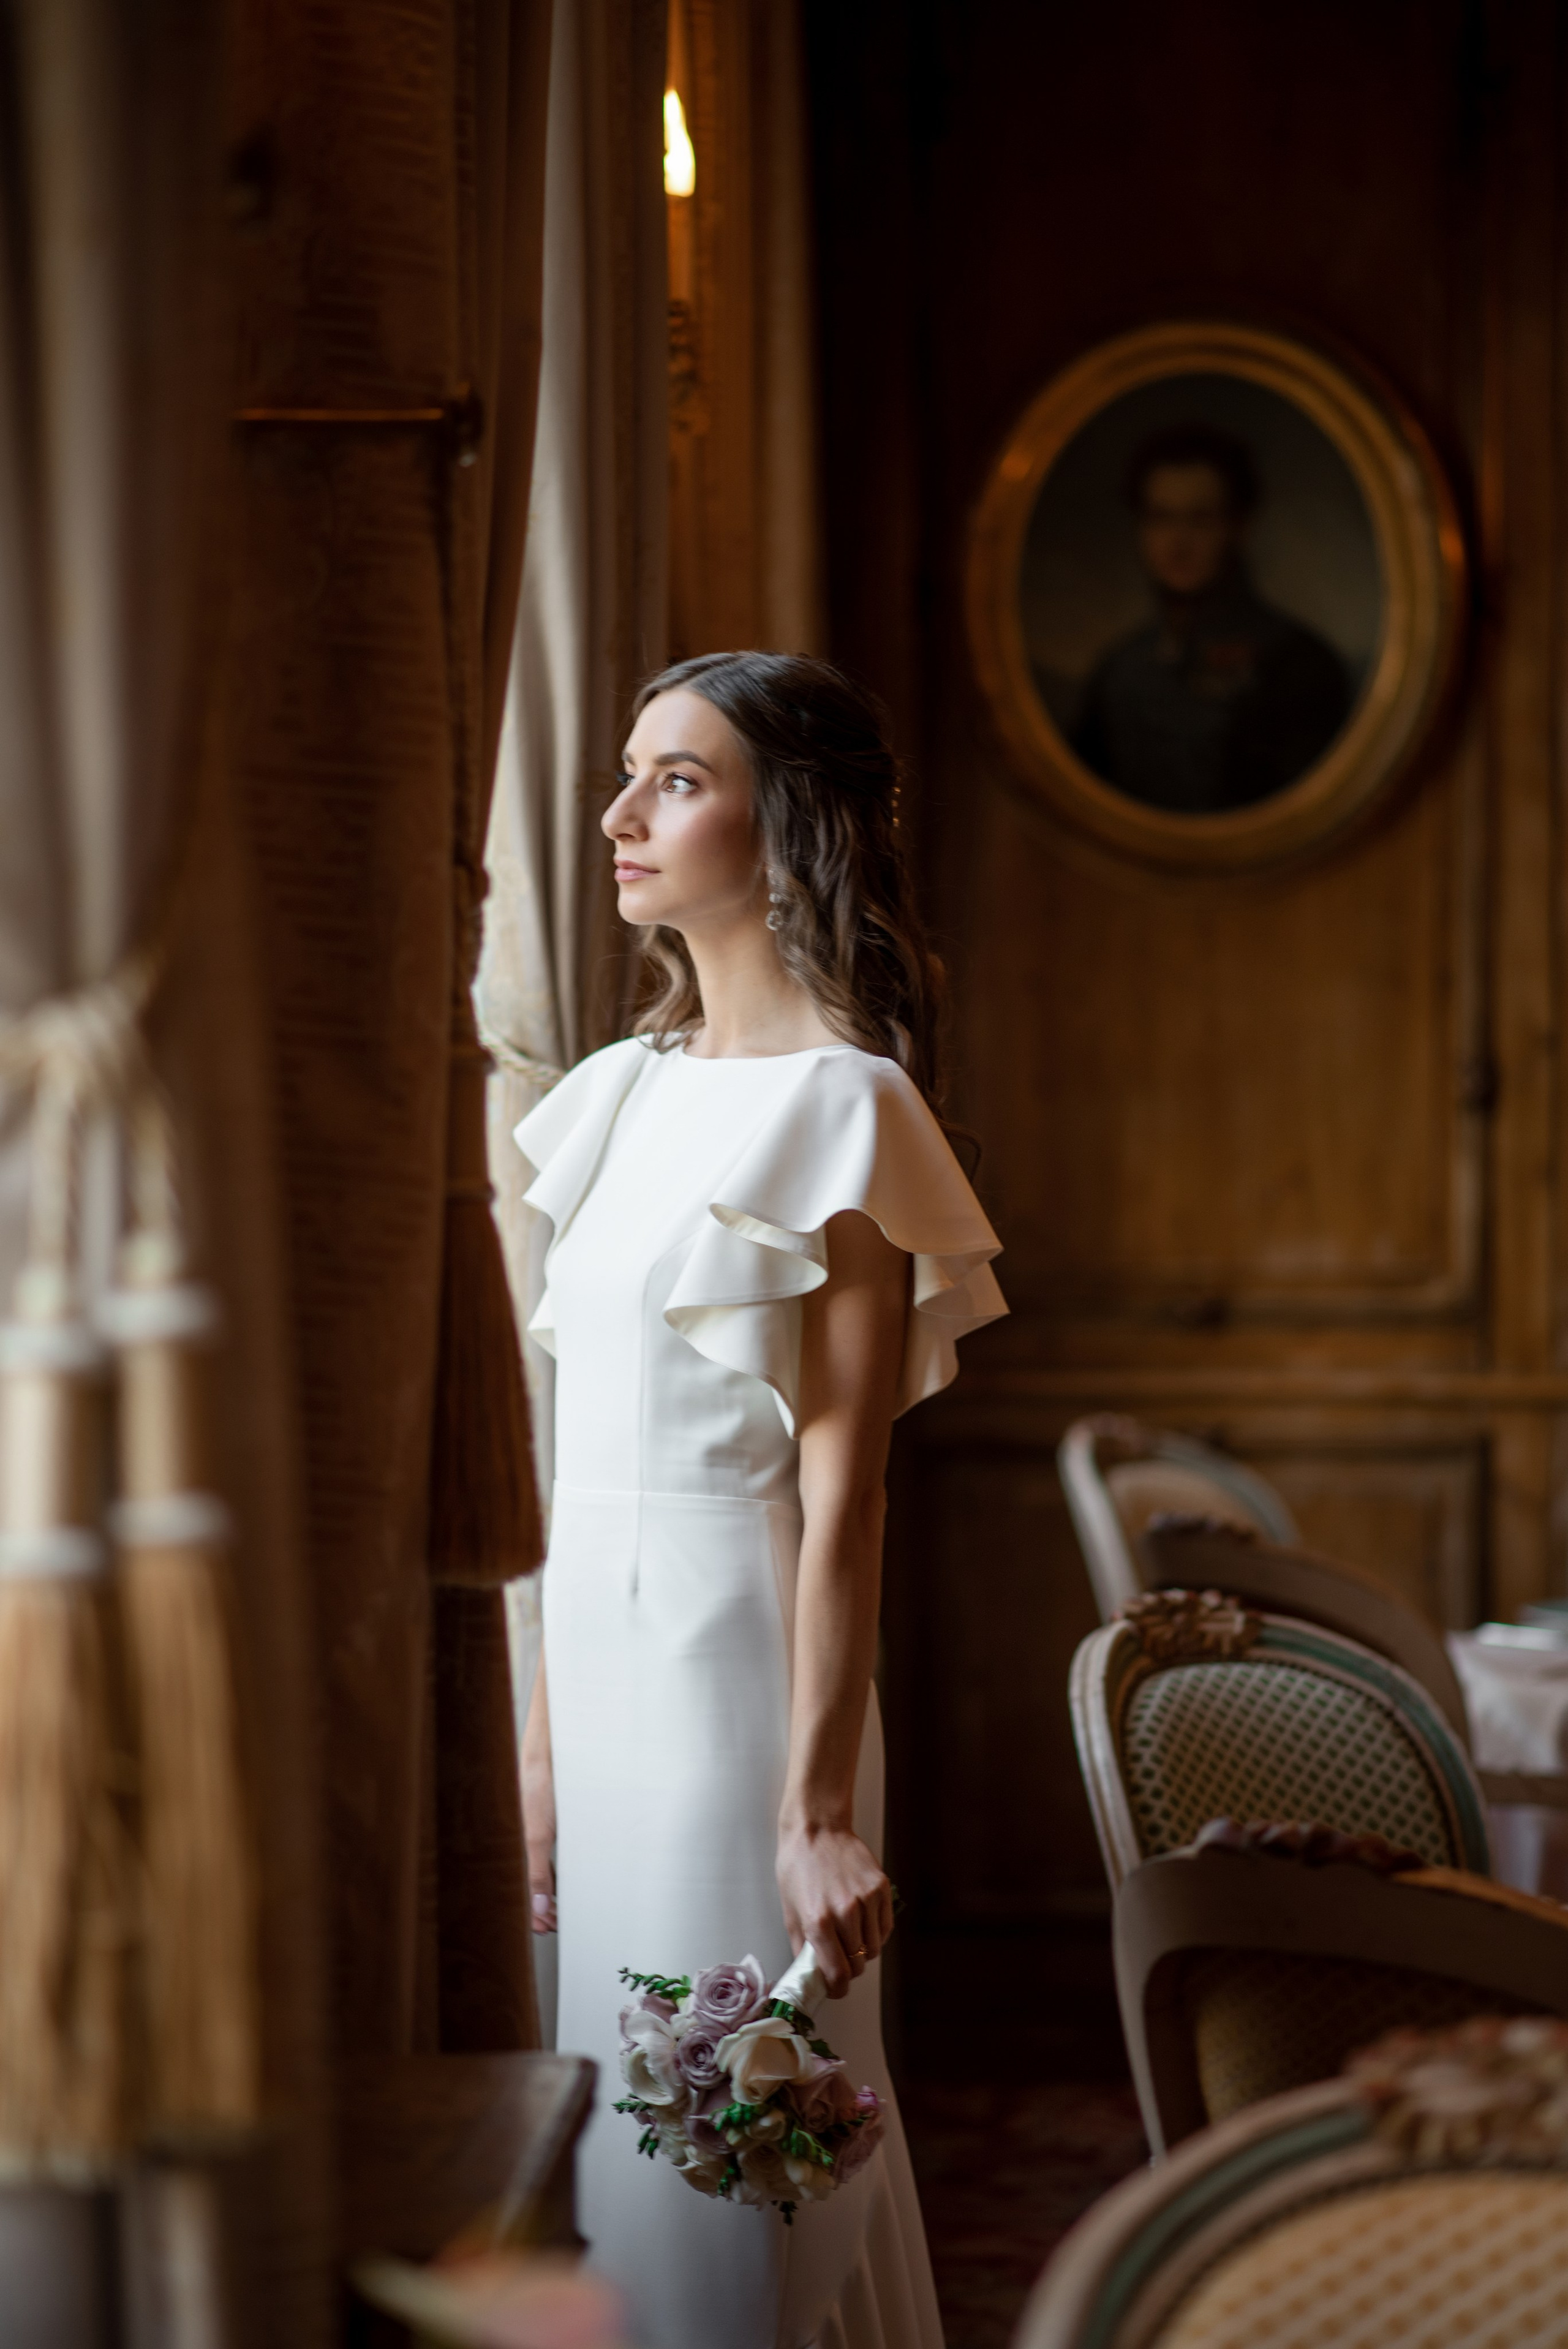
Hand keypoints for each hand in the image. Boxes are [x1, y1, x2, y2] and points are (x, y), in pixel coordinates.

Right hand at [522, 1737, 556, 1935]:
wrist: (548, 1754)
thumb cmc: (538, 1788)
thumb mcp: (539, 1836)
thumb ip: (539, 1873)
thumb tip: (539, 1906)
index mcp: (516, 1848)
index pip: (522, 1890)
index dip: (532, 1912)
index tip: (544, 1928)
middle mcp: (523, 1843)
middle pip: (531, 1883)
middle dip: (543, 1905)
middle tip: (555, 1924)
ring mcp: (535, 1833)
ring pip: (541, 1871)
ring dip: (551, 1890)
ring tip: (560, 1908)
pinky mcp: (547, 1822)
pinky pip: (549, 1854)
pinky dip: (556, 1871)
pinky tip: (564, 1878)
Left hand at [776, 1822, 893, 1998]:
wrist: (816, 1829)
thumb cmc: (798, 1868)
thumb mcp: (790, 1911)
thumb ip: (803, 1948)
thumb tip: (811, 1975)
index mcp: (818, 1922)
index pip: (838, 1974)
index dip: (838, 1988)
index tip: (836, 1988)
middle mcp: (845, 1913)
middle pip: (859, 1964)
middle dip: (850, 1968)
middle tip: (840, 1959)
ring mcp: (866, 1900)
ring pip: (875, 1948)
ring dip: (864, 1950)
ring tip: (850, 1936)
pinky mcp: (881, 1888)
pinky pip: (885, 1927)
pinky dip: (876, 1932)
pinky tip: (863, 1922)